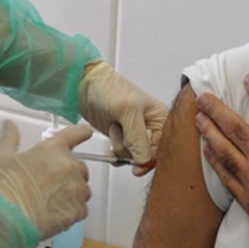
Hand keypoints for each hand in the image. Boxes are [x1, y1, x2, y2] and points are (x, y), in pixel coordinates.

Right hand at [0, 120, 92, 238]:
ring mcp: (76, 188)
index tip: (86, 131)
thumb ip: (9, 138)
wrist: (7, 221)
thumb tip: (8, 124)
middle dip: (68, 174)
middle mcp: (69, 165)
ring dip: (71, 194)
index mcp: (53, 149)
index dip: (82, 132)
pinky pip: (81, 209)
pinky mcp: (78, 210)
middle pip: (80, 167)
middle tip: (49, 185)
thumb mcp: (1, 158)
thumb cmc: (4, 188)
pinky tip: (53, 214)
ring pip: (82, 189)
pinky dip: (71, 212)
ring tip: (50, 202)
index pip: (75, 133)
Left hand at [78, 61, 167, 175]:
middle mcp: (151, 128)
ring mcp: (136, 135)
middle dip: (132, 148)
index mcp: (161, 118)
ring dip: (120, 146)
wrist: (85, 86)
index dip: (150, 156)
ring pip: (134, 157)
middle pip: (149, 155)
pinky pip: (123, 158)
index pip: (163, 147)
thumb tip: (144, 160)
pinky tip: (109, 146)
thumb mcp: (127, 110)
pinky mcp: (123, 140)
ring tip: (115, 126)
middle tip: (123, 132)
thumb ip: (137, 136)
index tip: (137, 161)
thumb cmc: (109, 88)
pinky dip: (114, 155)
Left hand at [195, 73, 248, 247]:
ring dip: (208, 131)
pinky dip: (213, 160)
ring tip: (198, 118)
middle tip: (202, 97)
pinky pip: (224, 175)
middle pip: (234, 127)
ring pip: (223, 149)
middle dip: (216, 109)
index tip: (248, 78)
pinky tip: (207, 151)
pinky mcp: (247, 199)